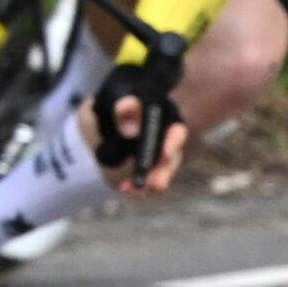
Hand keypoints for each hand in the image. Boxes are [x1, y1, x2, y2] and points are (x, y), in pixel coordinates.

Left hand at [89, 60, 187, 193]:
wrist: (112, 105)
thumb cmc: (118, 96)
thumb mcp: (116, 96)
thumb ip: (123, 110)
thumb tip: (131, 131)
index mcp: (166, 114)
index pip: (175, 128)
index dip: (173, 141)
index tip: (165, 154)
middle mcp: (168, 136)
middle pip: (171, 155)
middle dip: (163, 171)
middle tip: (157, 185)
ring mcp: (160, 152)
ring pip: (161, 170)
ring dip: (151, 181)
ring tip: (137, 190)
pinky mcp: (150, 164)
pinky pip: (147, 177)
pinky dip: (136, 185)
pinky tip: (124, 188)